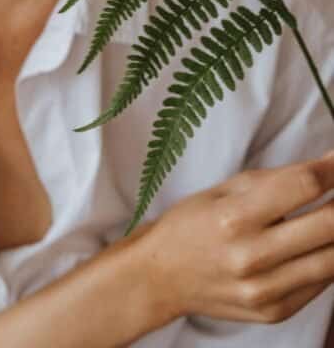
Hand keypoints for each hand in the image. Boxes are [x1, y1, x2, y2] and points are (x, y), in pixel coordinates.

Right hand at [135, 150, 333, 325]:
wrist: (162, 275)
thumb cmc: (193, 223)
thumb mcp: (226, 189)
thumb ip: (278, 180)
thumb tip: (327, 167)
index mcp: (235, 216)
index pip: (303, 186)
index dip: (333, 168)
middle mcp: (252, 256)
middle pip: (329, 224)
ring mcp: (265, 289)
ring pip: (333, 259)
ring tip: (332, 215)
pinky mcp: (274, 311)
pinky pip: (320, 283)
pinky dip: (327, 259)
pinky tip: (318, 244)